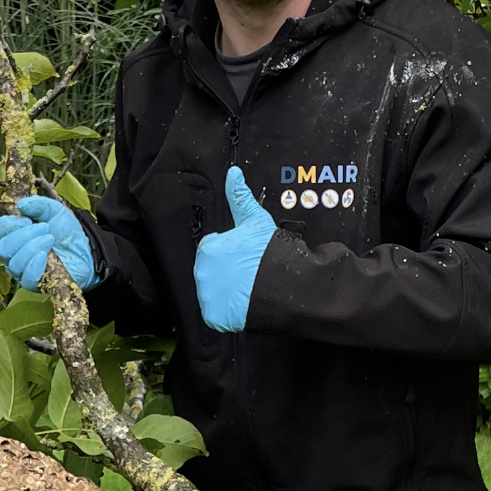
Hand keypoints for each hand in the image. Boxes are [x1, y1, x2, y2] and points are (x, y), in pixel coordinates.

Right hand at [0, 197, 97, 291]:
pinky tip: (45, 256)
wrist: (86, 252)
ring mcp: (21, 271)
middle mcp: (11, 254)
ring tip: (50, 239)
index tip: (27, 219)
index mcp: (11, 234)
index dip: (7, 224)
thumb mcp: (55, 211)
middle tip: (44, 228)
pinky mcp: (33, 284)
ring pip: (14, 262)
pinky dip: (34, 265)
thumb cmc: (65, 232)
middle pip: (3, 247)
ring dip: (32, 247)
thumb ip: (39, 205)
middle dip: (23, 235)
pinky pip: (26, 278)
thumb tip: (21, 205)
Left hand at [194, 166, 276, 332]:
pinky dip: (229, 312)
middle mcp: (202, 273)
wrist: (288, 286)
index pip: (213, 250)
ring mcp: (208, 297)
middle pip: (211, 272)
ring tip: (249, 290)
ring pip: (213, 293)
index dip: (231, 254)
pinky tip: (245, 304)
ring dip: (227, 292)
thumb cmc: (272, 253)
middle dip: (227, 273)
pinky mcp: (215, 318)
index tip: (246, 259)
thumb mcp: (256, 220)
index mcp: (208, 249)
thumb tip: (233, 172)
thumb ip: (239, 197)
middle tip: (249, 275)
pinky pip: (217, 314)